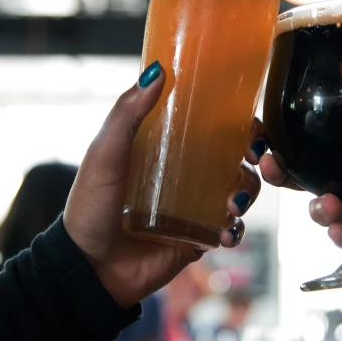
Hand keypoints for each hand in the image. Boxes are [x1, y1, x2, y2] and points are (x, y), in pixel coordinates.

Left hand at [63, 62, 264, 309]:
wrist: (88, 268)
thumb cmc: (89, 206)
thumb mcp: (105, 153)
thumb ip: (127, 113)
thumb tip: (156, 72)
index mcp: (166, 148)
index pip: (211, 126)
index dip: (237, 122)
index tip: (249, 123)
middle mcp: (185, 175)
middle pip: (235, 158)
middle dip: (254, 158)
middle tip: (253, 160)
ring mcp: (194, 207)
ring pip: (240, 192)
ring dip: (246, 193)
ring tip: (233, 203)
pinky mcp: (198, 238)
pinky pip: (230, 231)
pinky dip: (235, 230)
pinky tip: (225, 231)